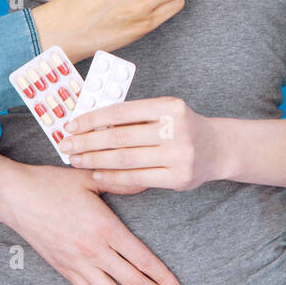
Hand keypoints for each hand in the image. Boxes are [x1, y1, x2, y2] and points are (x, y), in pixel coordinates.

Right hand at [0, 158, 186, 284]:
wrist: (15, 197)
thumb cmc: (52, 183)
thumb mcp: (89, 179)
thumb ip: (122, 183)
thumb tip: (149, 179)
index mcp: (105, 228)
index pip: (142, 259)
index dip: (163, 278)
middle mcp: (94, 251)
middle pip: (133, 282)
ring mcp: (78, 263)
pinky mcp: (65, 270)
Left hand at [63, 95, 225, 191]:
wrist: (219, 148)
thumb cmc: (183, 127)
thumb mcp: (165, 111)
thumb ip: (135, 116)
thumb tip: (92, 122)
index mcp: (169, 106)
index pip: (121, 111)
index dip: (92, 119)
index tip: (71, 125)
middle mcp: (174, 129)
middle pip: (120, 136)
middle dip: (87, 141)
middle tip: (66, 145)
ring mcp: (178, 154)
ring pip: (125, 159)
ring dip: (96, 160)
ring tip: (77, 160)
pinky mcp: (178, 178)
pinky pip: (136, 178)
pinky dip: (113, 176)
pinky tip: (97, 174)